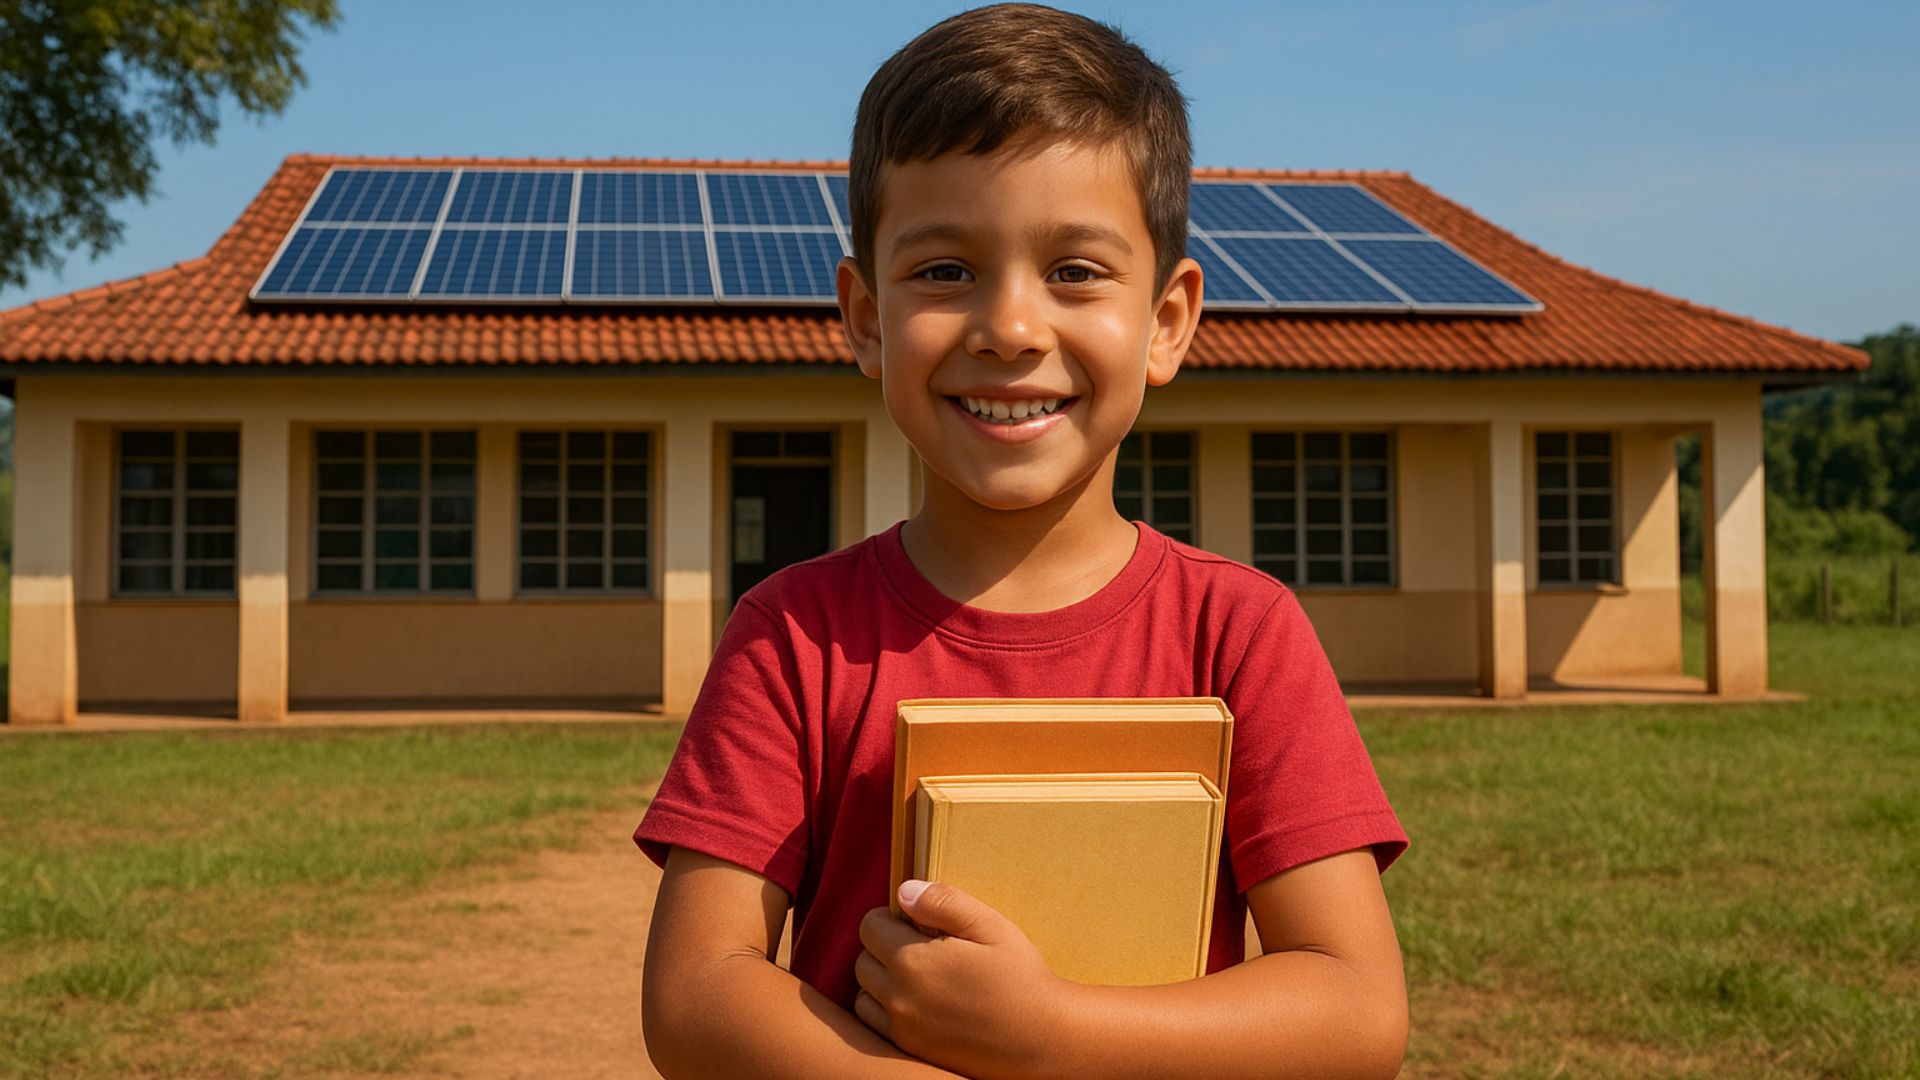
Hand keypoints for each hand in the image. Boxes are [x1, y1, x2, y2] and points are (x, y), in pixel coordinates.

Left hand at [854, 879, 1074, 1079]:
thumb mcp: (992, 927)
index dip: (888, 917)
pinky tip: (915, 1002)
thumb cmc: (1022, 978)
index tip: (913, 920)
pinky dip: (884, 1010)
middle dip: (882, 946)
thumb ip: (945, 903)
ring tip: (915, 975)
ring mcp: (902, 1027)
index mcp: (915, 960)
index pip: (870, 926)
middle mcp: (900, 996)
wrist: (1042, 1040)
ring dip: (879, 980)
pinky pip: (873, 1025)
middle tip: (918, 946)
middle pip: (863, 960)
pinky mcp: (910, 1049)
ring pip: (863, 994)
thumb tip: (904, 892)